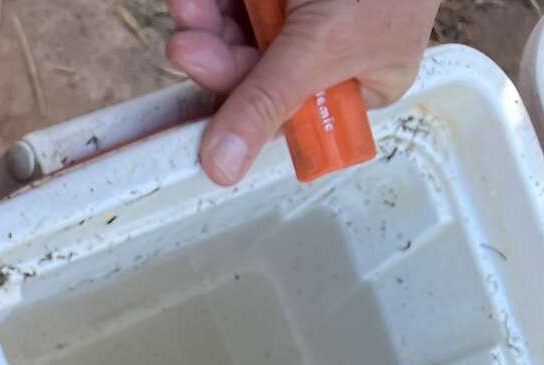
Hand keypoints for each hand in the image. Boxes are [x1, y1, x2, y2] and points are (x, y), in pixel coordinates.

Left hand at [166, 0, 439, 185]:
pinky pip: (237, 3)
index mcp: (356, 84)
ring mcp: (302, 14)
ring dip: (206, 21)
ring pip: (237, 32)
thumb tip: (223, 168)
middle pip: (251, 72)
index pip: (284, 114)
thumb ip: (269, 102)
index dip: (240, 105)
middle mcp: (327, 53)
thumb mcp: (324, 44)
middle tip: (187, 41)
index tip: (205, 90)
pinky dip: (215, 2)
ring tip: (189, 5)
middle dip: (214, 56)